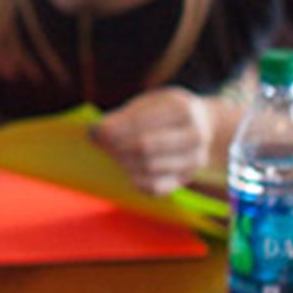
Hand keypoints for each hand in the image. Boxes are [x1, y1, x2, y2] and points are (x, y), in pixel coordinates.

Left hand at [92, 88, 215, 194]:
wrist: (199, 125)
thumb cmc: (161, 113)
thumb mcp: (145, 105)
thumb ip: (121, 117)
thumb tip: (94, 132)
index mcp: (182, 109)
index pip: (140, 122)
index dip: (114, 129)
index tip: (95, 131)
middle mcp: (195, 135)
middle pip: (145, 147)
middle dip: (117, 147)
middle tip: (103, 145)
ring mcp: (194, 159)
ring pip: (149, 168)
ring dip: (124, 163)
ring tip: (114, 155)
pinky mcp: (186, 179)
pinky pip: (156, 188)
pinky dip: (136, 181)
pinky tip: (127, 172)